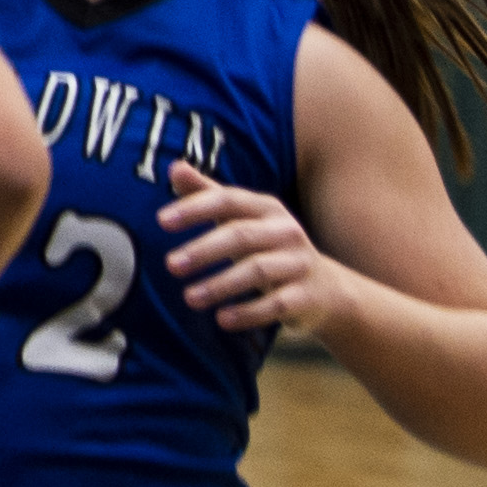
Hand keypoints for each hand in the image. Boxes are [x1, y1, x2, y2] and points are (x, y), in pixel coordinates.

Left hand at [162, 160, 342, 332]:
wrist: (325, 288)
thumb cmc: (267, 245)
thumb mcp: (240, 218)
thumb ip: (207, 194)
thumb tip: (174, 166)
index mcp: (266, 207)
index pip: (227, 200)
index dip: (195, 208)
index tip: (161, 221)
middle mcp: (286, 230)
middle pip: (241, 235)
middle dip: (204, 250)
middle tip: (170, 265)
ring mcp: (299, 263)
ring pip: (258, 270)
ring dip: (220, 284)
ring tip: (189, 298)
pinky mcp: (307, 296)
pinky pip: (276, 304)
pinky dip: (249, 313)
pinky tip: (222, 320)